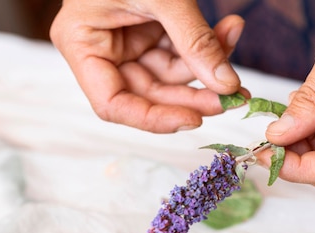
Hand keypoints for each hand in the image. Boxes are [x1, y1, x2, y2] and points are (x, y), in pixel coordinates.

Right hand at [49, 0, 245, 132]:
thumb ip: (194, 41)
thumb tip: (228, 86)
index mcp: (80, 43)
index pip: (111, 104)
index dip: (151, 119)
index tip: (193, 119)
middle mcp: (99, 50)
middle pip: (145, 94)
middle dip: (191, 94)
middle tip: (231, 95)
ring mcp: (124, 43)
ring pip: (167, 76)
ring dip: (205, 67)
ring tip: (234, 41)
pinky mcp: (146, 33)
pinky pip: (178, 52)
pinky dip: (205, 45)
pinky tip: (228, 31)